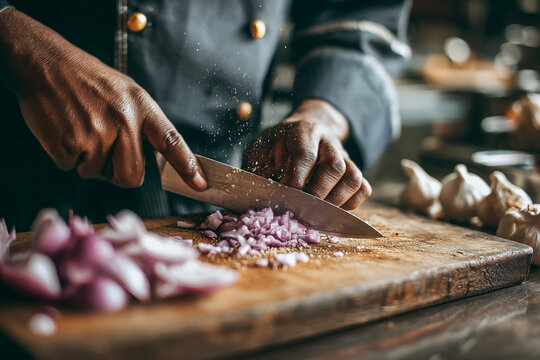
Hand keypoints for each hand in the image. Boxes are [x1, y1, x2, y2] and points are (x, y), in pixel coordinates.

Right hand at [0, 9, 205, 189]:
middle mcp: (123, 121)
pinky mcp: (69, 144)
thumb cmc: (90, 82)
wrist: (46, 64)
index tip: (200, 184)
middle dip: (118, 173)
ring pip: (98, 174)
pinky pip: (72, 167)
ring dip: (88, 160)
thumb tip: (158, 160)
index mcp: (141, 107)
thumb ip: (143, 124)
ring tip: (81, 128)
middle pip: (131, 176)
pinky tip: (64, 129)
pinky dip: (66, 155)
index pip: (171, 141)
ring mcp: (96, 133)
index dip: (187, 165)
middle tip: (104, 151)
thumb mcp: (127, 93)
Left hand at [243, 99, 370, 209]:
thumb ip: (260, 171)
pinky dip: (351, 203)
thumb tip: (265, 197)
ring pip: (353, 178)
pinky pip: (363, 188)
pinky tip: (331, 210)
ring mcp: (344, 157)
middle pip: (335, 166)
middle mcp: (328, 142)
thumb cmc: (276, 146)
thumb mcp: (260, 151)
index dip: (297, 178)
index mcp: (302, 132)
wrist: (300, 131)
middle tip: (302, 209)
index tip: (286, 194)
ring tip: (317, 213)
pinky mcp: (351, 170)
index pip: (305, 154)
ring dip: (336, 201)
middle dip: (318, 193)